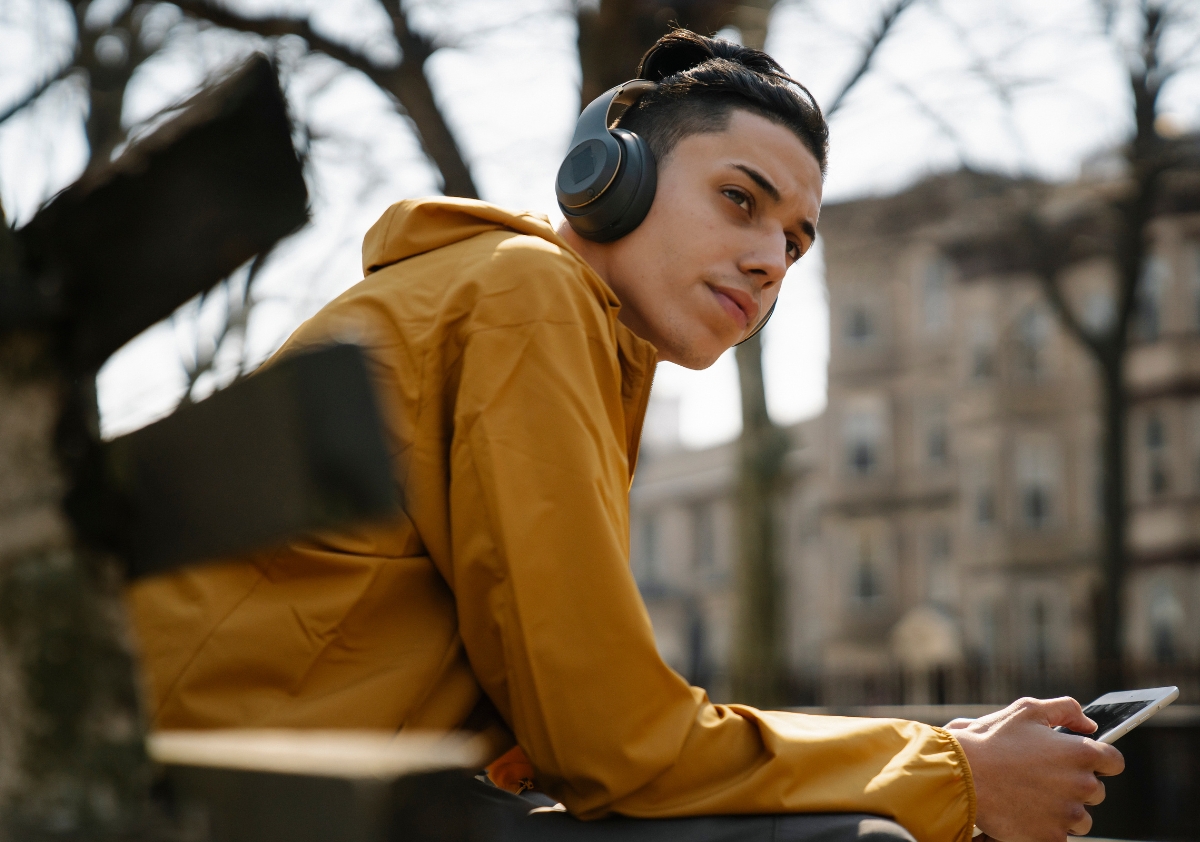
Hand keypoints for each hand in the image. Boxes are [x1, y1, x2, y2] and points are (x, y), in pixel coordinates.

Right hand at [947, 697, 1123, 841]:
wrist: (962, 775)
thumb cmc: (992, 740)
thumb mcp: (1027, 710)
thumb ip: (1066, 709)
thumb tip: (1090, 724)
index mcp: (1081, 753)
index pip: (1115, 761)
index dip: (1100, 760)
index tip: (1083, 762)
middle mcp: (1082, 785)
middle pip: (1096, 791)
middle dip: (1075, 785)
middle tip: (1043, 778)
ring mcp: (1068, 814)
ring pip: (1081, 818)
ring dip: (1064, 810)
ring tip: (1032, 797)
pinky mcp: (1052, 837)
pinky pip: (1061, 836)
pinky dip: (1047, 828)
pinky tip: (1026, 812)